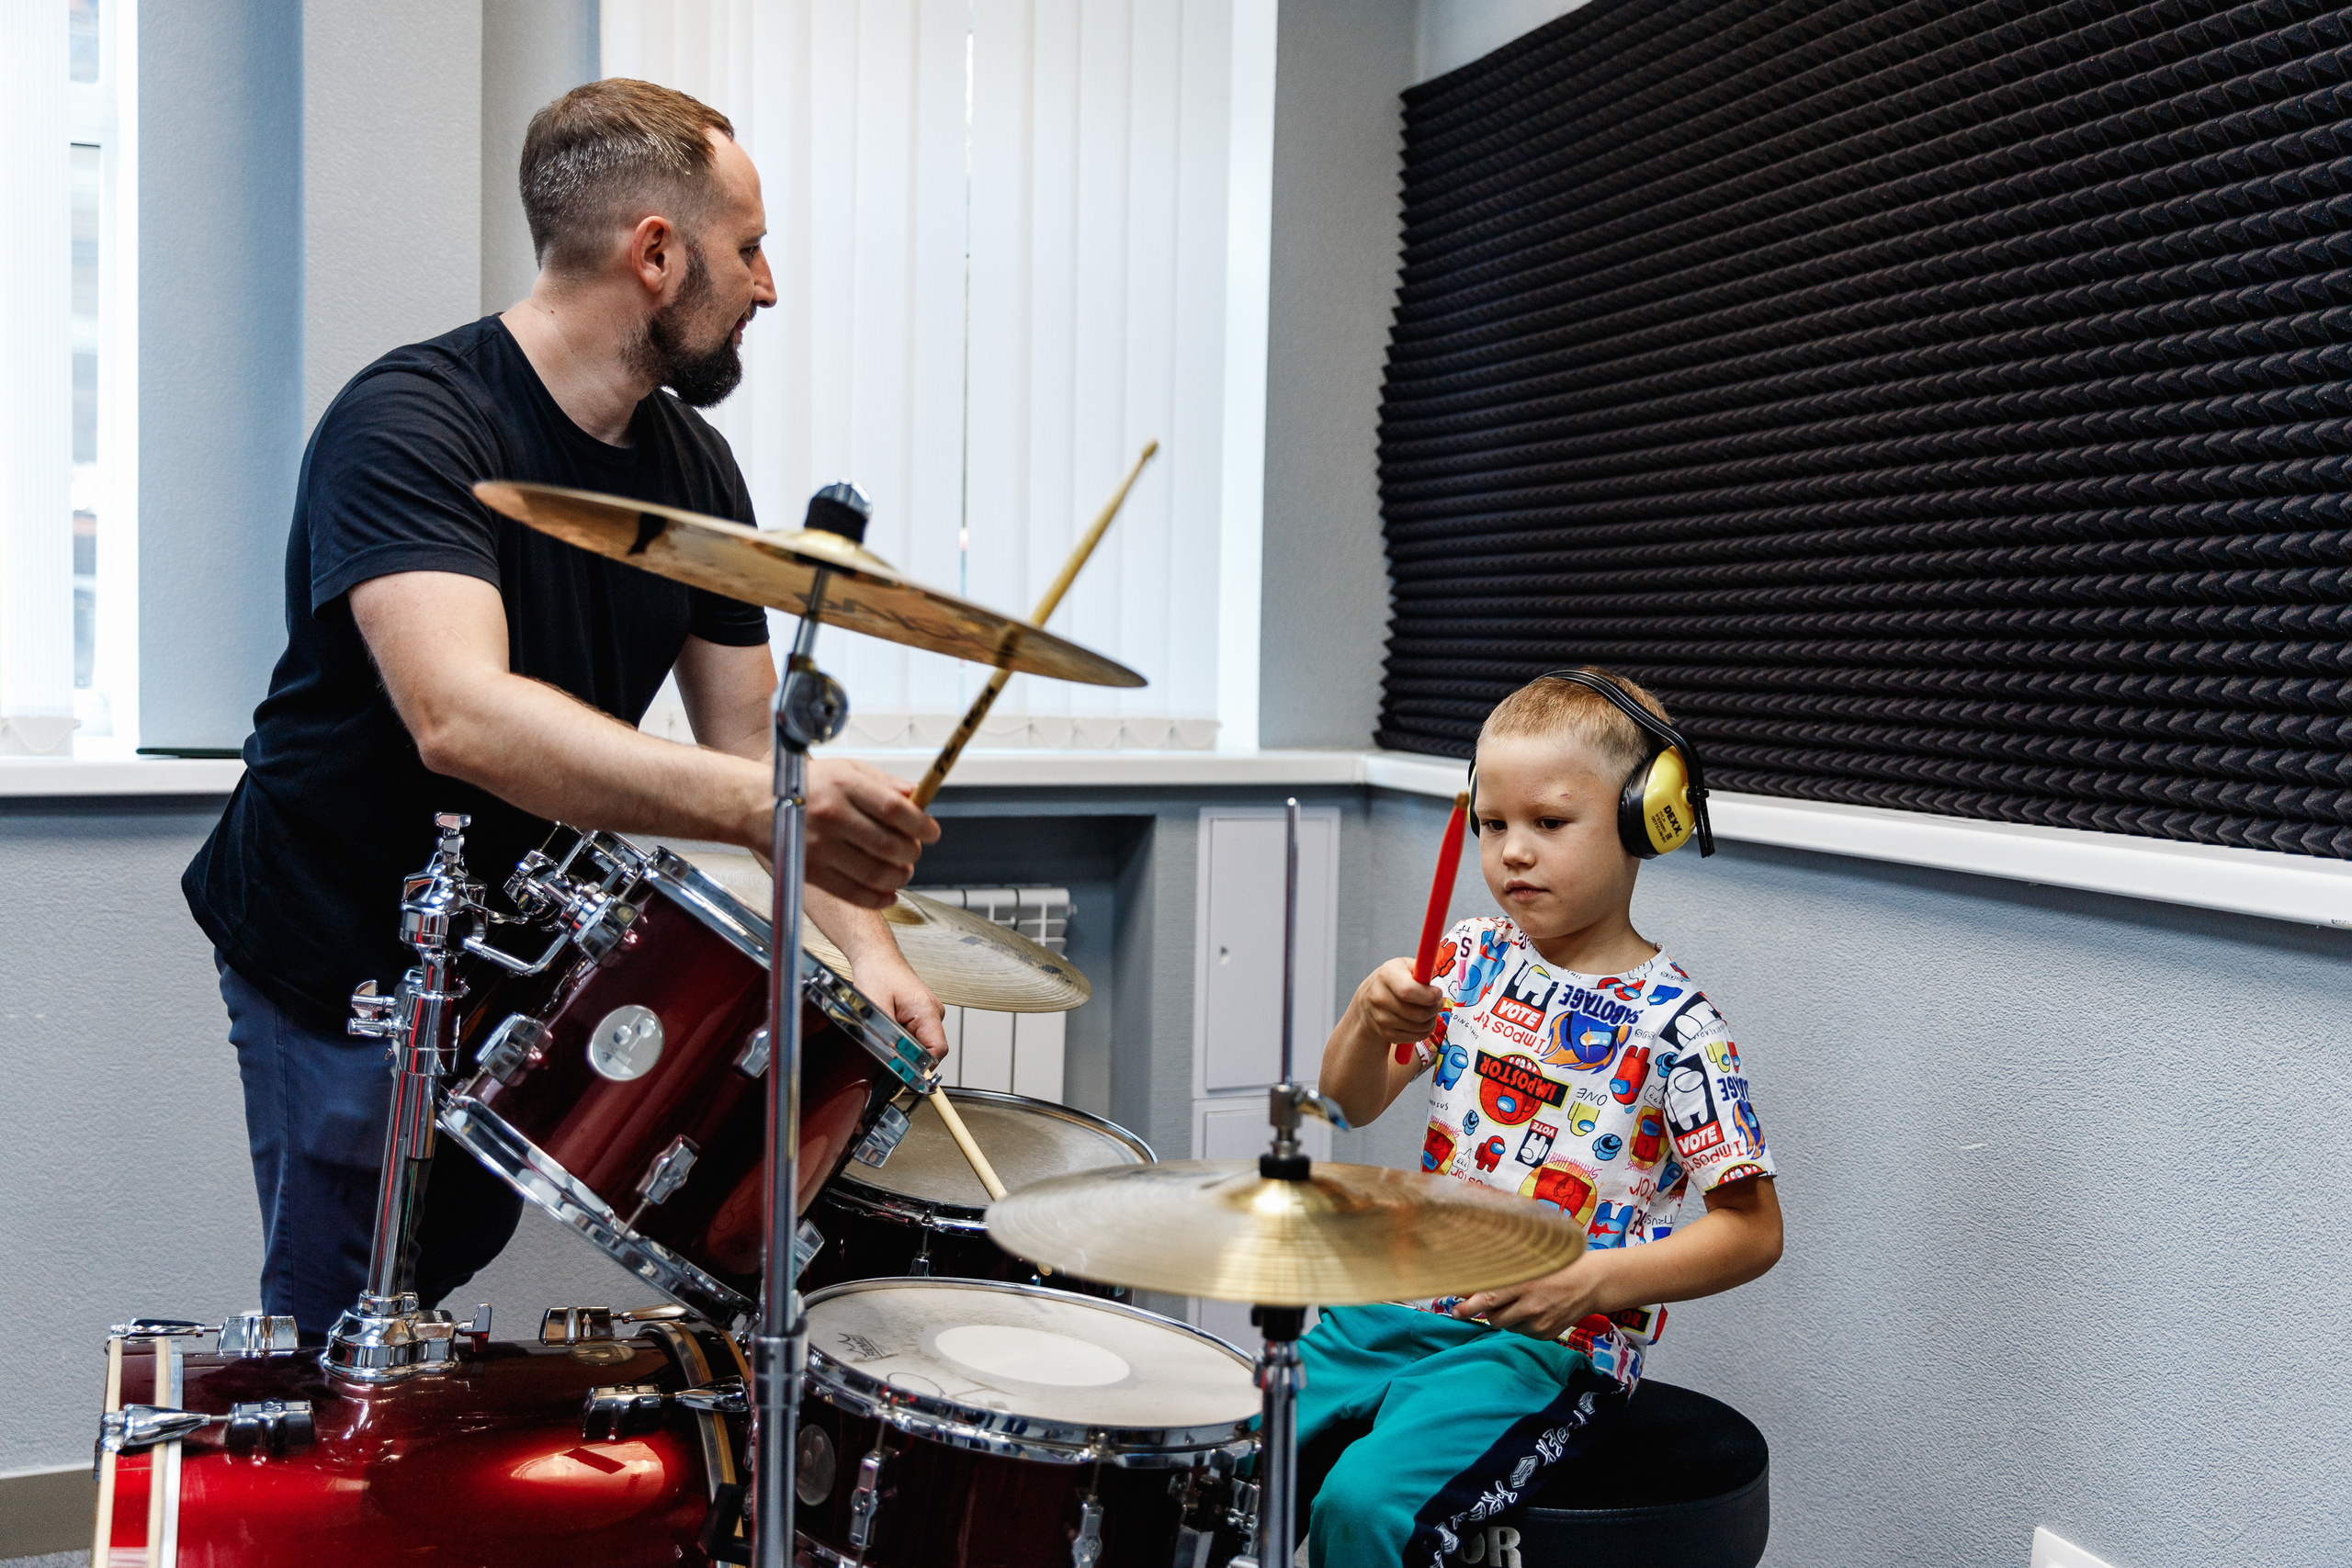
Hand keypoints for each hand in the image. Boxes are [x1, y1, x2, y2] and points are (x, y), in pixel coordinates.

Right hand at [798, 759, 939, 907]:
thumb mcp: (846, 769)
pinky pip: (854, 894)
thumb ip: (884, 783)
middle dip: (912, 852)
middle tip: (914, 850)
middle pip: (889, 845)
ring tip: (902, 870)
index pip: (895, 810)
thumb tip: (918, 795)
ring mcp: (820, 847)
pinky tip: (888, 892)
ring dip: (899, 876)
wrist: (756, 805)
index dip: (921, 825)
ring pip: (875, 874)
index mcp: (844, 786)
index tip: (931, 832)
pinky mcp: (811, 872)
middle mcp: (832, 816)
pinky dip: (879, 899)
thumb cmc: (805, 785)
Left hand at [848, 949, 949, 1061]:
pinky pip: (915, 1035)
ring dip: (903, 1043)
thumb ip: (888, 1036)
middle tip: (886, 1041)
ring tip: (886, 1024)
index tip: (904, 1070)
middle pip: (929, 1049)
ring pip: (921, 1043)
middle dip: (908, 1053)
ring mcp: (929, 1013)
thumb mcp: (876, 1007)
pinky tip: (889, 1021)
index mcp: (927, 1010)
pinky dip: (902, 1035)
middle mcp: (934, 1012)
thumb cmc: (879, 974)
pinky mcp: (922, 1014)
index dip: (921, 1065)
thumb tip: (895, 1059)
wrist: (877, 957)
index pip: (938, 1050)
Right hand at [1348, 957, 1442, 1046]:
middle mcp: (1380, 998)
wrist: (1367, 1002)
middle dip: (1435, 1008)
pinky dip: (1424, 1030)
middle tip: (1436, 1001)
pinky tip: (1420, 1020)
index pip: (1408, 991)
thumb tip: (1432, 971)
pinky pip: (1417, 1036)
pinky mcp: (1386, 1034)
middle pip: (1419, 1013)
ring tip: (1427, 1009)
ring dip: (1431, 1019)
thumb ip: (1420, 966)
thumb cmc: (1392, 981)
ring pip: (1421, 1026)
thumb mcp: (1403, 965)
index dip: (1429, 995)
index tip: (1437, 992)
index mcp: (1386, 976)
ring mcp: (1381, 1019)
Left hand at [1451, 1254, 1613, 1340]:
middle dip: (1489, 1311)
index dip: (1468, 1307)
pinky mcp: (1547, 1334)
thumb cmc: (1558, 1265)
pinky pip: (1523, 1332)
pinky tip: (1536, 1308)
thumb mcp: (1532, 1263)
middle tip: (1494, 1299)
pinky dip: (1523, 1323)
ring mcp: (1540, 1323)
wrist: (1592, 1282)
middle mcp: (1532, 1307)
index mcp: (1525, 1284)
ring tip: (1522, 1300)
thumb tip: (1474, 1284)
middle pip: (1494, 1318)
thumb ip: (1505, 1273)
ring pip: (1507, 1326)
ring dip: (1506, 1316)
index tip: (1455, 1311)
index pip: (1488, 1298)